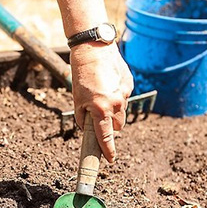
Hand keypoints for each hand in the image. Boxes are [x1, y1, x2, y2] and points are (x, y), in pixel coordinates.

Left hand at [70, 42, 133, 162]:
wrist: (94, 48)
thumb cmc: (81, 74)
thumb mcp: (77, 99)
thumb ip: (83, 117)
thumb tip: (89, 128)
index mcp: (101, 109)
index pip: (106, 136)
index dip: (107, 150)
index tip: (110, 159)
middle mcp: (116, 103)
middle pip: (117, 126)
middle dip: (110, 127)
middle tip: (99, 118)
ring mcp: (124, 94)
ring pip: (121, 112)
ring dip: (113, 111)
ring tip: (100, 95)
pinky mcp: (129, 84)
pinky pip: (123, 98)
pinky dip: (116, 96)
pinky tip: (107, 84)